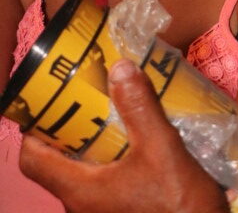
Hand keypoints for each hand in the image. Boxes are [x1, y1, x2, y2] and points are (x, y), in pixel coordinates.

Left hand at [19, 59, 227, 212]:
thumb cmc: (176, 202)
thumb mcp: (162, 148)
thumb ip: (140, 108)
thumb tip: (119, 67)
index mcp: (79, 191)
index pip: (34, 161)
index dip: (35, 129)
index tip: (52, 101)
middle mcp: (82, 205)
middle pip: (59, 163)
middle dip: (74, 127)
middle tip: (93, 96)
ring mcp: (102, 212)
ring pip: (86, 171)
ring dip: (98, 141)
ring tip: (120, 111)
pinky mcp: (121, 212)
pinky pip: (106, 181)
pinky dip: (115, 157)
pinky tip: (140, 141)